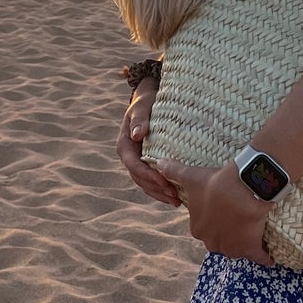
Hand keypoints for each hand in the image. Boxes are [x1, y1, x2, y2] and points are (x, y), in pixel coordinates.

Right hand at [117, 81, 179, 206]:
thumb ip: (140, 119)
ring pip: (146, 184)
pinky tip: (177, 197)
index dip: (149, 175)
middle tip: (175, 196)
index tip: (164, 181)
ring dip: (160, 194)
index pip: (134, 165)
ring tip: (177, 201)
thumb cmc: (145, 102)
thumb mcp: (141, 107)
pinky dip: (162, 190)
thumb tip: (138, 134)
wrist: (149, 101)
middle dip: (157, 189)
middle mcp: (130, 157)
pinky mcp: (148, 165)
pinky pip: (153, 182)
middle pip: (140, 179)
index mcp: (125, 146)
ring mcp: (138, 163)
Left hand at [152, 157, 275, 265]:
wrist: (239, 190)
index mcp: (197, 229)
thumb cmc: (213, 184)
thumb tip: (158, 163)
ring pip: (236, 250)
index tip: (220, 213)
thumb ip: (174, 171)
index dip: (212, 220)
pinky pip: (258, 257)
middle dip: (225, 235)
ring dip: (242, 245)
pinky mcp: (250, 248)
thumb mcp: (191, 177)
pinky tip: (269, 258)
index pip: (203, 229)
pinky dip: (264, 258)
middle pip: (219, 241)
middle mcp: (212, 243)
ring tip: (251, 235)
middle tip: (236, 222)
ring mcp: (232, 248)